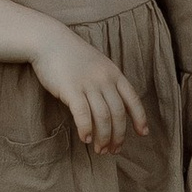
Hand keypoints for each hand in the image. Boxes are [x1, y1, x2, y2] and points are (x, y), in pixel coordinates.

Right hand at [29, 27, 150, 153]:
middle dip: (118, 135)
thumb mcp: (98, 65)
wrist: (49, 41)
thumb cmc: (72, 56)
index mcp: (114, 73)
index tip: (142, 133)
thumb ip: (107, 82)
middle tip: (113, 150)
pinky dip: (86, 129)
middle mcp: (105, 79)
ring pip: (103, 117)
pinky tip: (86, 139)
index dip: (139, 118)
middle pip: (118, 113)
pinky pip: (82, 114)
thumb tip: (113, 107)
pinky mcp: (70, 89)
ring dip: (103, 137)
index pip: (132, 99)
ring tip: (100, 150)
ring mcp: (88, 84)